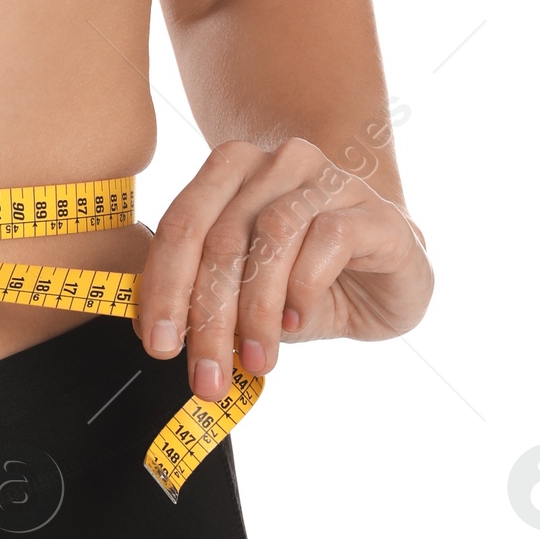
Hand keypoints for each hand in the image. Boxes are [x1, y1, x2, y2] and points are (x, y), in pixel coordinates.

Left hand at [134, 137, 432, 399]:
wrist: (386, 282)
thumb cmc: (305, 282)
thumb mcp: (242, 294)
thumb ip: (199, 297)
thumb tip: (153, 333)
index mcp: (231, 171)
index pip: (182, 225)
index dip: (163, 287)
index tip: (158, 345)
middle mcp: (277, 163)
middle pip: (223, 237)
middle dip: (209, 317)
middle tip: (207, 376)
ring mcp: (329, 179)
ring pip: (273, 237)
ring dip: (257, 310)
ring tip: (256, 359)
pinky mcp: (374, 210)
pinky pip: (328, 239)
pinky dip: (304, 288)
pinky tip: (296, 322)